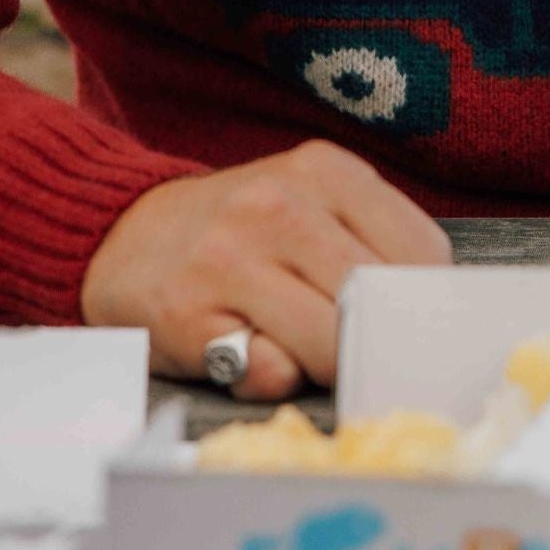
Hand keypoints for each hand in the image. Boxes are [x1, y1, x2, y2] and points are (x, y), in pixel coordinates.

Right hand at [79, 139, 451, 400]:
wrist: (125, 234)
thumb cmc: (243, 231)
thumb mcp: (311, 206)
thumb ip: (370, 247)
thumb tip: (422, 322)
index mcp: (326, 171)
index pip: (421, 251)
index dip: (424, 300)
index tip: (410, 323)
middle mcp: (278, 204)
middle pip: (375, 299)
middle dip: (378, 338)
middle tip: (361, 351)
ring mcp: (230, 257)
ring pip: (329, 341)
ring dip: (327, 364)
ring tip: (303, 349)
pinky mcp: (190, 315)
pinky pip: (268, 372)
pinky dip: (274, 378)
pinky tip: (251, 351)